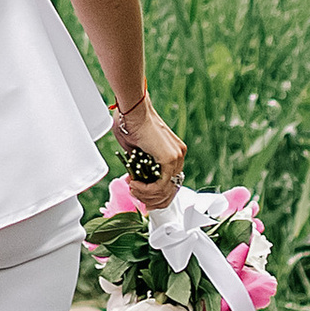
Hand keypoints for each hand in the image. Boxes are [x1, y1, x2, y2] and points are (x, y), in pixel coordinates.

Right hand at [110, 93, 183, 207]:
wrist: (132, 110)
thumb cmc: (130, 124)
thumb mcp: (136, 151)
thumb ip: (141, 166)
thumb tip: (136, 181)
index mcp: (174, 151)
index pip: (171, 182)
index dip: (156, 194)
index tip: (142, 197)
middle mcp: (180, 155)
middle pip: (172, 190)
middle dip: (153, 199)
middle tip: (137, 198)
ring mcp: (177, 156)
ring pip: (166, 190)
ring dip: (146, 195)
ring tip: (133, 188)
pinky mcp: (170, 158)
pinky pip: (161, 185)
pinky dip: (147, 190)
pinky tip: (135, 184)